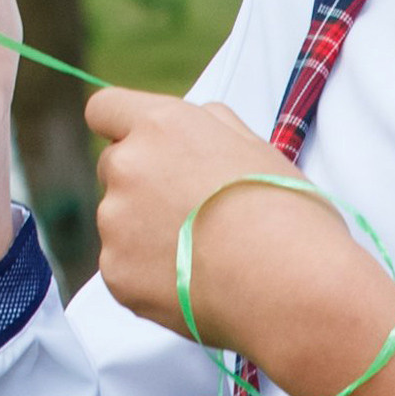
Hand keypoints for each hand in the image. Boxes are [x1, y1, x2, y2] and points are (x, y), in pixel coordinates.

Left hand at [84, 90, 337, 348]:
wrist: (289, 287)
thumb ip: (214, 127)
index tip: (147, 147)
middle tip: (191, 209)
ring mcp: (115, 222)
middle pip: (113, 165)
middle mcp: (129, 167)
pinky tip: (194, 282)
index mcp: (163, 127)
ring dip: (146, 231)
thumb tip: (197, 126)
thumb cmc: (288, 213)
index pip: (105, 108)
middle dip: (142, 182)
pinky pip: (124, 266)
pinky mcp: (115, 272)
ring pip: (119, 220)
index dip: (124, 127)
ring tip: (204, 253)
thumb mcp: (259, 147)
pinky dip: (150, 274)